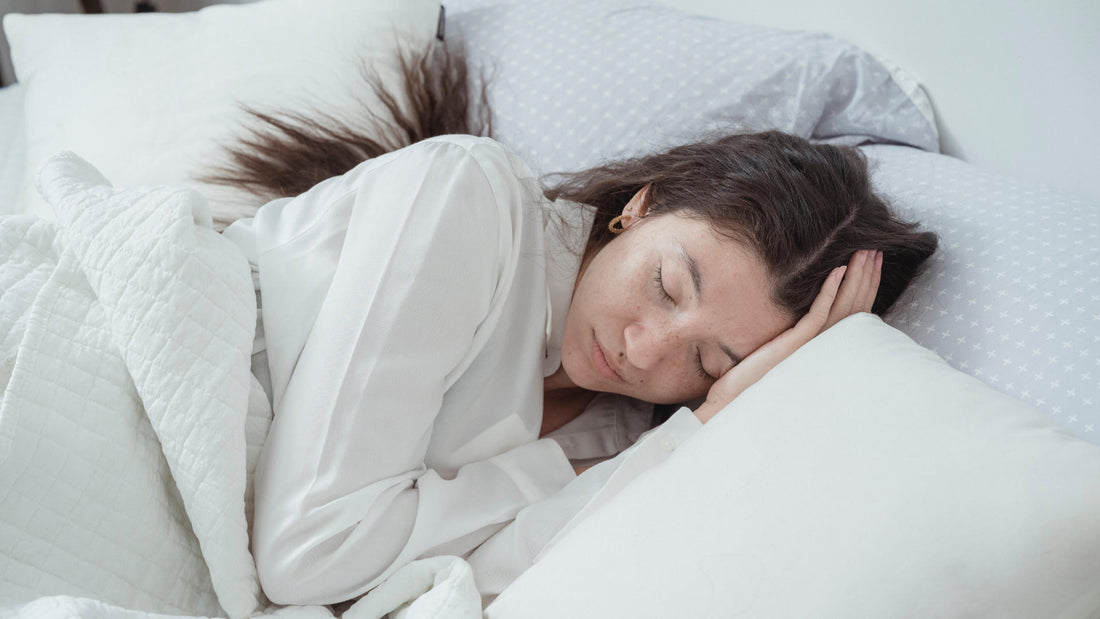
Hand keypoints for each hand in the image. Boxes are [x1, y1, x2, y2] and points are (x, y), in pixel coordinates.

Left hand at [693, 249, 881, 423]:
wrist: (736, 404)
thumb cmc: (754, 384)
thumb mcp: (785, 353)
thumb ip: (800, 338)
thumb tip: (807, 319)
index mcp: (826, 348)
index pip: (854, 312)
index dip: (865, 287)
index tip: (872, 262)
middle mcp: (826, 347)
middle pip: (855, 306)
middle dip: (867, 276)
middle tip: (877, 250)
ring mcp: (814, 345)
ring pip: (843, 306)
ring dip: (856, 278)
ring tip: (866, 253)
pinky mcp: (797, 343)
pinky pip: (818, 313)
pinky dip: (829, 291)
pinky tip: (837, 271)